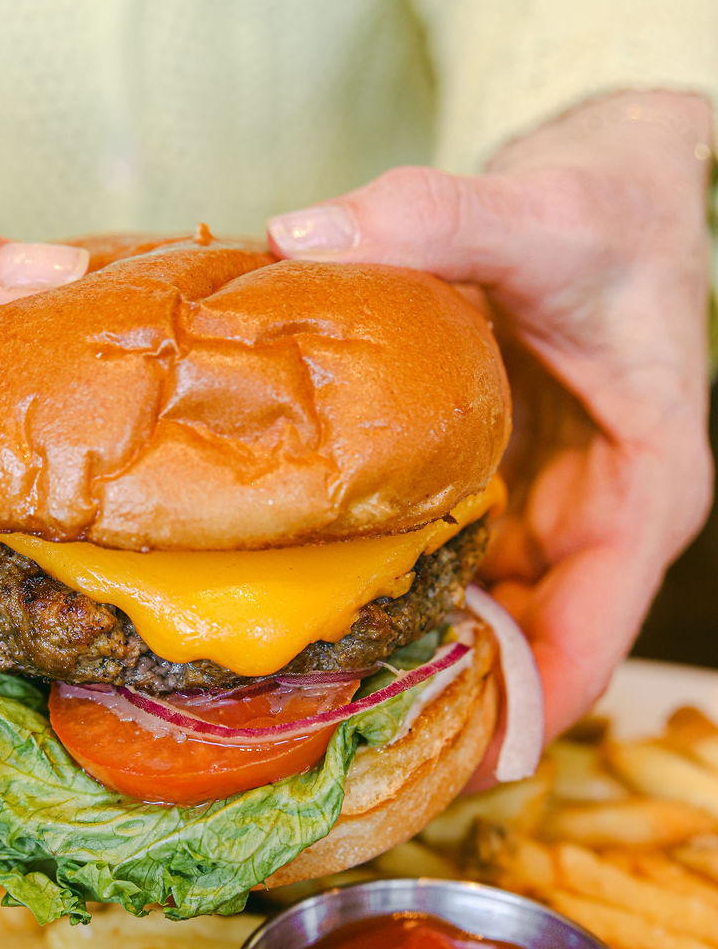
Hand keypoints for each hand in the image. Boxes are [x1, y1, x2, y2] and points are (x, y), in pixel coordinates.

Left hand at [267, 91, 713, 746]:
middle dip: (460, 704)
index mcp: (645, 487)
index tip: (470, 764)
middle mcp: (597, 519)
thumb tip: (304, 234)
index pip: (600, 630)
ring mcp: (547, 513)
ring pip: (492, 618)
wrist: (609, 183)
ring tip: (322, 702)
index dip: (538, 703)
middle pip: (536, 647)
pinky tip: (328, 614)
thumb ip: (436, 217)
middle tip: (354, 745)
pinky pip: (459, 569)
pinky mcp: (503, 493)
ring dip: (424, 661)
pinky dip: (407, 596)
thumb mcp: (538, 211)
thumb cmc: (610, 212)